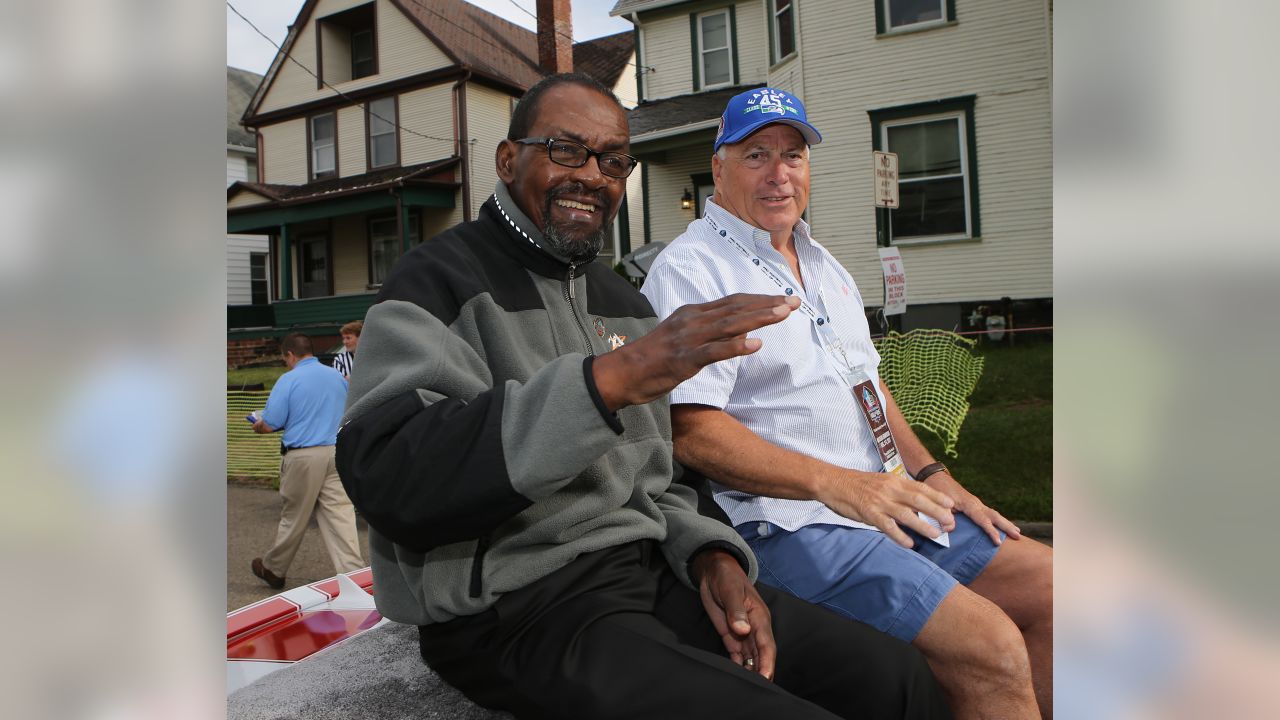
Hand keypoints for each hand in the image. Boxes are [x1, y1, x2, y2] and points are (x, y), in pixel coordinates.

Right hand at [593, 294, 799, 410]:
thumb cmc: (651, 359)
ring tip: (783, 314)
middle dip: (767, 304)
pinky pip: (714, 351)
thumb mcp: (680, 336)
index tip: (783, 299)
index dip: (760, 299)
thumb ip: (705, 330)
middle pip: (736, 308)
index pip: (732, 302)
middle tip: (794, 302)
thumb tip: (734, 329)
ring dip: (759, 318)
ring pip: (729, 324)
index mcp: (692, 314)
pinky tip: (755, 345)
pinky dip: (735, 346)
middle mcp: (692, 321)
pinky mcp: (684, 360)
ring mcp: (688, 339)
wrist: (622, 373)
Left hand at [691, 549, 774, 680]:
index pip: (767, 644)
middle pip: (761, 655)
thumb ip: (736, 610)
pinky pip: (738, 654)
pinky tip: (737, 676)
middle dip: (761, 672)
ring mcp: (743, 632)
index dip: (767, 662)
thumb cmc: (726, 576)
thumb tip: (743, 629)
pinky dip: (739, 665)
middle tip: (758, 690)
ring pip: (751, 657)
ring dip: (751, 671)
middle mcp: (754, 628)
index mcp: (759, 617)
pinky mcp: (732, 634)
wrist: (715, 571)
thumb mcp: (730, 590)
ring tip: (748, 688)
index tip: (765, 677)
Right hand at [817, 470, 955, 547]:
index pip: (922, 488)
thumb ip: (898, 491)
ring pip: (907, 514)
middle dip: (937, 512)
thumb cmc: (858, 484)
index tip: (952, 505)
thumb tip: (918, 503)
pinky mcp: (869, 513)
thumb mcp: (882, 482)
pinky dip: (900, 536)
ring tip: (936, 535)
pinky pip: (887, 526)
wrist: (833, 482)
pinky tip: (909, 544)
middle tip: (951, 524)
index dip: (938, 497)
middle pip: (919, 501)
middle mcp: (890, 489)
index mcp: (895, 480)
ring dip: (923, 526)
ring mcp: (880, 502)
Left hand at [925, 472, 1020, 544]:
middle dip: (1006, 526)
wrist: (935, 475)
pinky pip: (988, 513)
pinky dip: (997, 520)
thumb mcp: (938, 502)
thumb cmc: (936, 488)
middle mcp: (975, 503)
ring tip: (1017, 533)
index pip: (982, 520)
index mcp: (968, 504)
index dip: (991, 531)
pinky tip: (1001, 526)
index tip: (999, 542)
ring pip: (993, 514)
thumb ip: (944, 516)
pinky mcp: (973, 504)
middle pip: (994, 515)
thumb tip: (950, 529)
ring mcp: (975, 503)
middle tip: (1019, 536)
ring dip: (1005, 523)